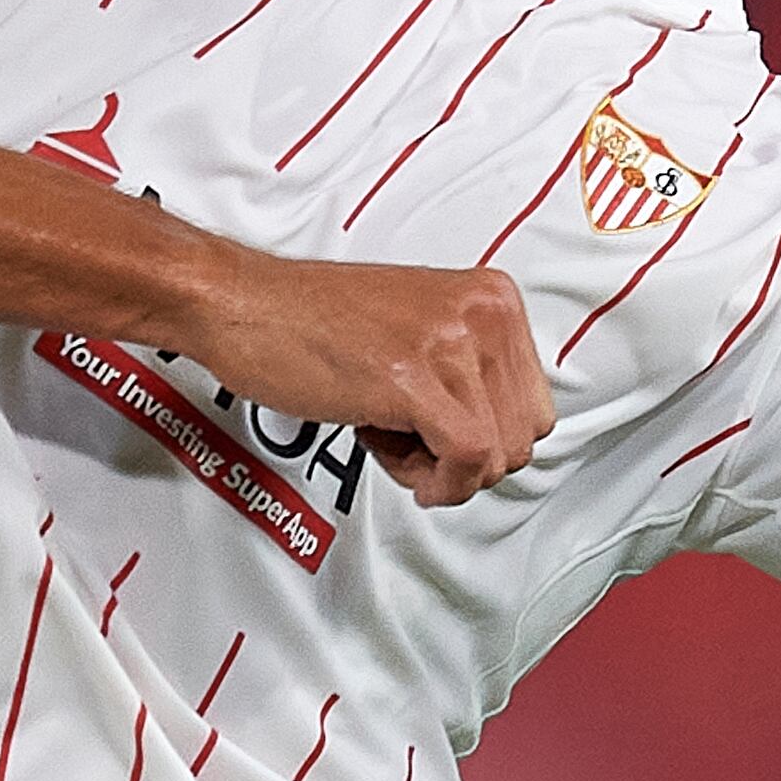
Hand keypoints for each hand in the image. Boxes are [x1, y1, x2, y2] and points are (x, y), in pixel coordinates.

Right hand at [184, 248, 554, 506]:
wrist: (243, 303)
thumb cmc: (314, 319)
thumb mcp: (421, 328)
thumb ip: (471, 369)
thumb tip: (504, 433)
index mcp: (491, 297)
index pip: (537, 406)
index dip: (486, 438)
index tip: (440, 431)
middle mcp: (482, 312)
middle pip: (524, 437)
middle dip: (466, 459)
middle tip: (409, 437)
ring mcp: (451, 341)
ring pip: (498, 457)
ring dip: (441, 469)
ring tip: (392, 434)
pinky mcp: (415, 379)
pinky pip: (467, 461)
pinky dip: (435, 483)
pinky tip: (393, 457)